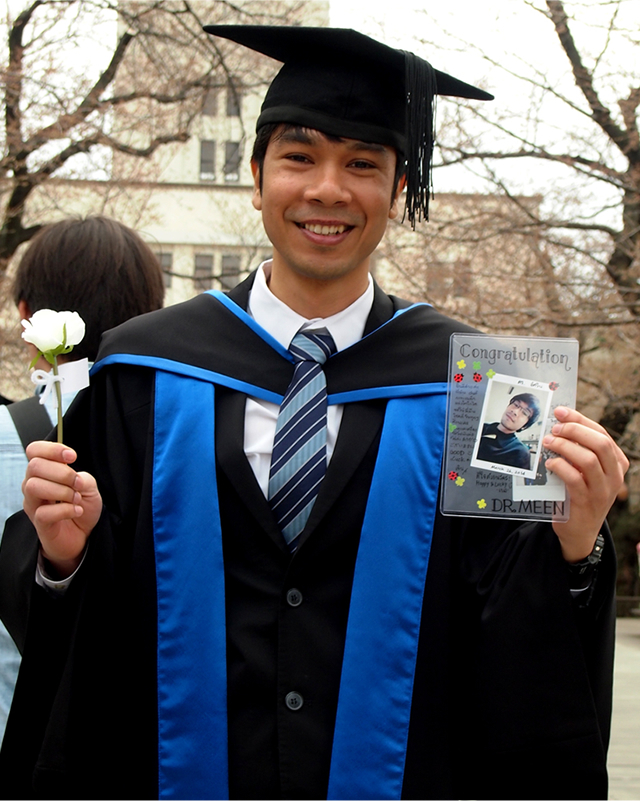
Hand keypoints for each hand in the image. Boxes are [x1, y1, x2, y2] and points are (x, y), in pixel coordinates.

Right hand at [22, 441, 102, 577]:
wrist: (83, 535)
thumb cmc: (81, 506)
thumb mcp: (89, 487)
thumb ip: (82, 477)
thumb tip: (74, 478)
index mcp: (44, 471)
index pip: (34, 451)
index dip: (52, 449)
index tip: (72, 457)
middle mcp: (33, 485)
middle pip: (35, 466)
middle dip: (62, 472)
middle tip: (78, 484)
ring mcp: (33, 504)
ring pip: (34, 486)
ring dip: (62, 491)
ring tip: (76, 498)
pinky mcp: (39, 523)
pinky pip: (44, 512)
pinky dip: (66, 510)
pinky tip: (76, 511)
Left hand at [544, 407, 628, 561]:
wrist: (578, 530)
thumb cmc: (579, 493)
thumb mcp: (586, 471)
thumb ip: (580, 450)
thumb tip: (560, 423)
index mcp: (617, 464)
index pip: (602, 434)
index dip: (580, 420)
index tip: (560, 412)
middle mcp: (615, 476)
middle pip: (599, 443)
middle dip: (574, 431)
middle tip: (554, 428)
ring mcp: (602, 490)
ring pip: (588, 459)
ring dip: (564, 447)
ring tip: (548, 443)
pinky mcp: (586, 502)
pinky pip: (574, 478)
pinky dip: (560, 466)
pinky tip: (549, 463)